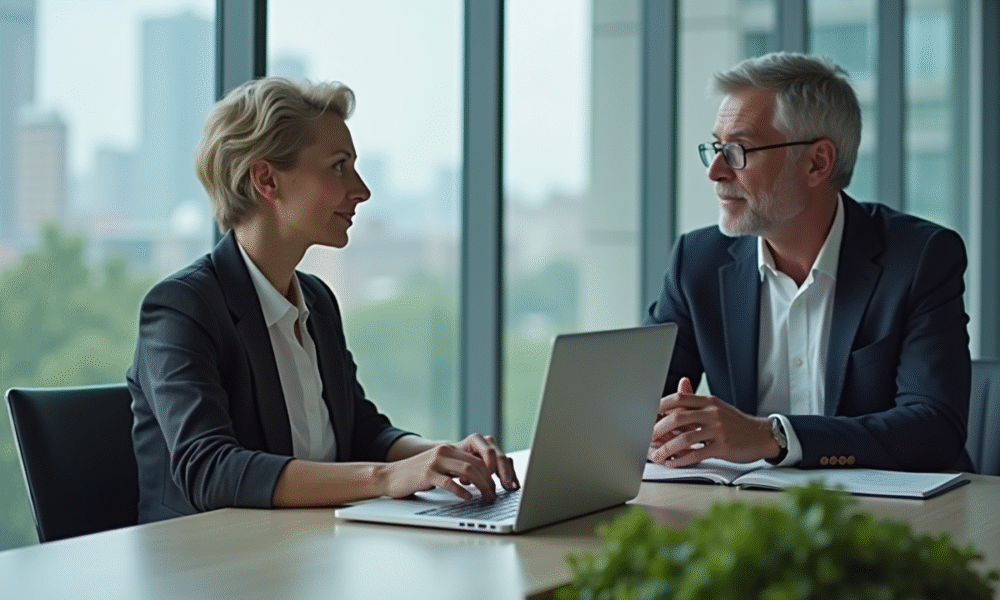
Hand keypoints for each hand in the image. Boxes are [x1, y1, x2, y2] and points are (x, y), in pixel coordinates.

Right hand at [380, 435, 518, 500]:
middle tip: (495, 494)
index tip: (500, 483)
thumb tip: (481, 479)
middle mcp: (444, 451)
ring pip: (468, 470)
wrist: (390, 476)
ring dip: (481, 485)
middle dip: (490, 480)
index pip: (479, 456)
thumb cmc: (417, 476)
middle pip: (477, 463)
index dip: (493, 470)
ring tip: (486, 497)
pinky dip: (462, 491)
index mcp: (450, 449)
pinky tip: (467, 498)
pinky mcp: (427, 474)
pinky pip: (449, 482)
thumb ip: (457, 469)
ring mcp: (435, 461)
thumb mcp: (440, 467)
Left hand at [647, 377, 776, 466]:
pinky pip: (697, 453)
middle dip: (658, 429)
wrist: (762, 435)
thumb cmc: (735, 423)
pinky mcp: (723, 446)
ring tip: (657, 456)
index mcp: (708, 401)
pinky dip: (682, 460)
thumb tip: (677, 392)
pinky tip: (673, 463)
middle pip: (677, 417)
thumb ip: (696, 403)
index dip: (659, 406)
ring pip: (685, 438)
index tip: (646, 415)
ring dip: (667, 448)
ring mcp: (718, 429)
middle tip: (646, 438)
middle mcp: (712, 413)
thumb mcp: (716, 407)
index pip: (678, 398)